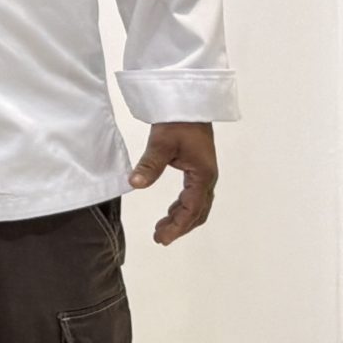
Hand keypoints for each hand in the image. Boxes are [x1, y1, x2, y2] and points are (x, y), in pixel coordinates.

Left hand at [129, 122, 217, 244]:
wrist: (190, 104)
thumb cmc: (178, 122)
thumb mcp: (161, 143)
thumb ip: (150, 165)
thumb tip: (135, 184)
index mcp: (203, 175)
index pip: (191, 209)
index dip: (177, 226)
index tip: (162, 238)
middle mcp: (207, 178)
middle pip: (198, 212)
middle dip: (180, 227)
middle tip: (160, 238)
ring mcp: (204, 174)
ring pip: (197, 206)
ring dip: (182, 218)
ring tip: (162, 229)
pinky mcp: (199, 169)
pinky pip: (194, 196)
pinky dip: (182, 207)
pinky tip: (170, 210)